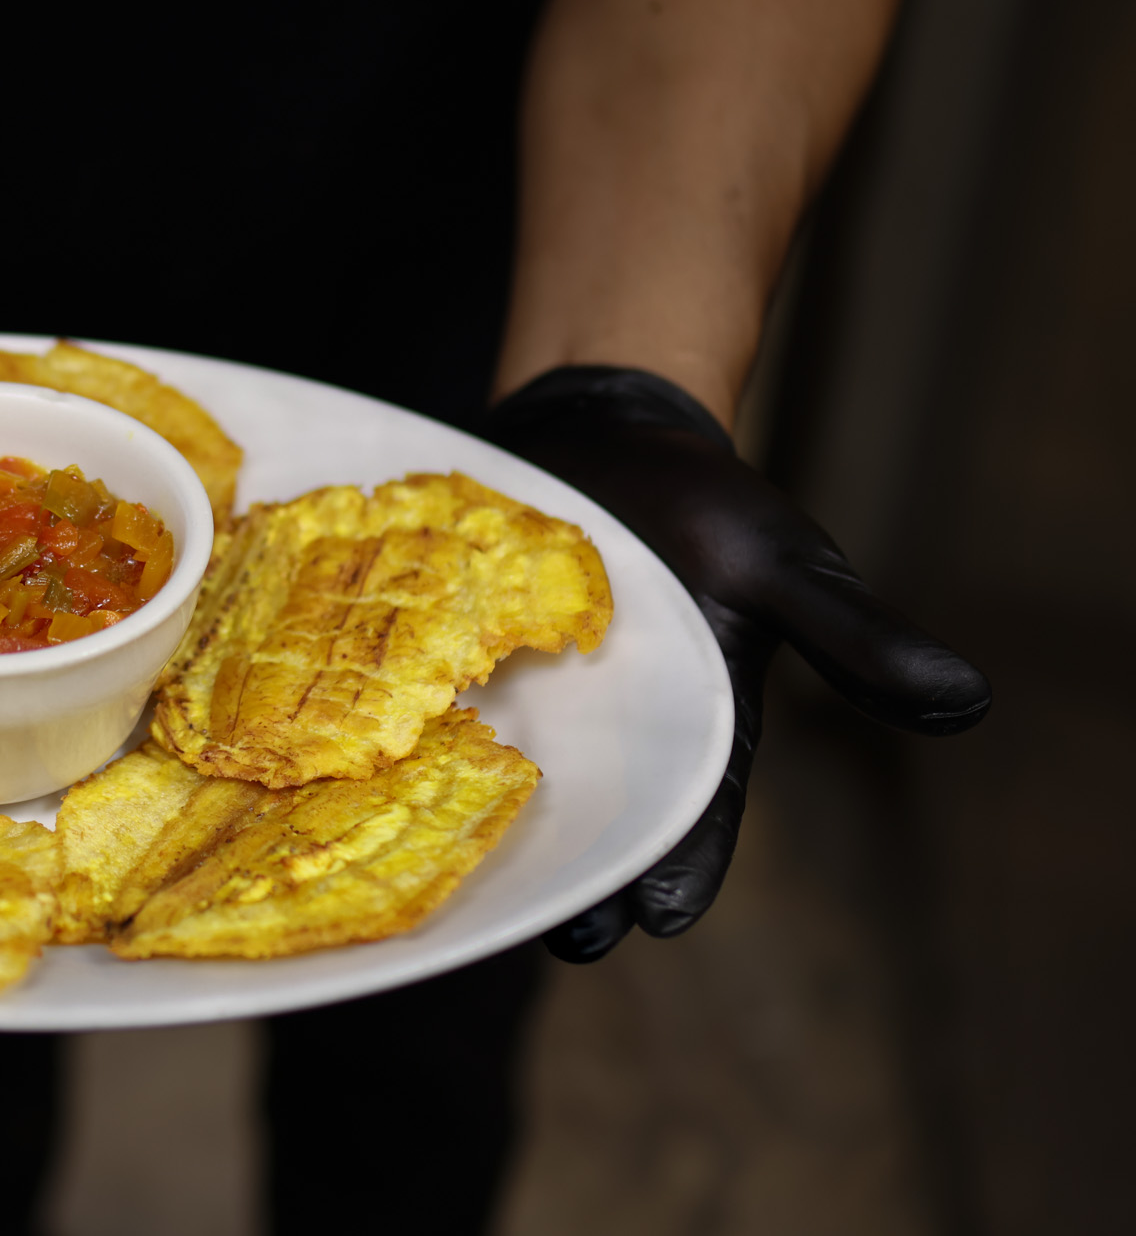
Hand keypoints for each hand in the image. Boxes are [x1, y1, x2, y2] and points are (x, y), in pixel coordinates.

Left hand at [478, 365, 990, 961]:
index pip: (698, 814)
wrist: (600, 426)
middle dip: (588, 881)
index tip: (665, 919)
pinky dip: (425, 750)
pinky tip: (393, 784)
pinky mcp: (462, 664)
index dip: (683, 867)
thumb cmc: (705, 500)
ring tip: (486, 893)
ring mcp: (534, 702)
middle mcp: (610, 731)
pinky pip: (440, 717)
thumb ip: (856, 637)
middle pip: (602, 822)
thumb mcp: (785, 562)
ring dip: (505, 837)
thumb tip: (970, 702)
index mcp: (696, 724)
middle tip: (569, 938)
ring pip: (518, 788)